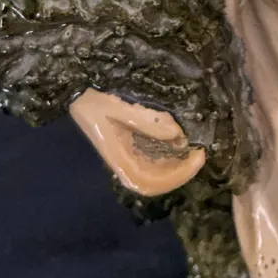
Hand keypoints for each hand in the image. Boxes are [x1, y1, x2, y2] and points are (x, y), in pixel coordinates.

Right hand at [69, 89, 205, 195]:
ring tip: (195, 143)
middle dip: (182, 169)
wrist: (76, 93)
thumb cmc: (94, 101)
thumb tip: (178, 134)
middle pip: (158, 179)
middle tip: (201, 150)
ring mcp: (129, 154)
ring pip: (159, 168)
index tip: (197, 157)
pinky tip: (181, 136)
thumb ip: (148, 121)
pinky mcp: (131, 143)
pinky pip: (155, 154)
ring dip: (178, 160)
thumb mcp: (118, 108)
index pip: (151, 184)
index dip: (177, 176)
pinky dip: (171, 149)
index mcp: (120, 161)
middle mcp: (126, 162)